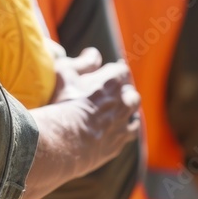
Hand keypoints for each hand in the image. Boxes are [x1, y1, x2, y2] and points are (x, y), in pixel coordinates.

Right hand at [20, 50, 141, 198]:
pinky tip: (114, 132)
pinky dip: (124, 132)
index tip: (108, 72)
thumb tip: (94, 54)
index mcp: (112, 82)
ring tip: (116, 114)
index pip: (122, 70)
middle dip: (123, 92)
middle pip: (131, 93)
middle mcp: (123, 102)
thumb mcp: (65, 72)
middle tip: (110, 94)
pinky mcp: (118, 144)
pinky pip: (129, 135)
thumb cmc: (62, 103)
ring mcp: (123, 125)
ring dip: (127, 113)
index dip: (115, 70)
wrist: (65, 141)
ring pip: (135, 116)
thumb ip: (83, 61)